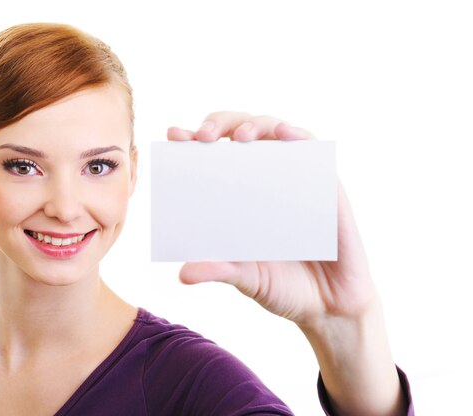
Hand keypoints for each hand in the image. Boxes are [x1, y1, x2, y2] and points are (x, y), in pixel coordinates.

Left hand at [167, 111, 375, 327]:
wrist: (330, 310)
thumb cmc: (284, 288)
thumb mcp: (245, 279)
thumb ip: (218, 271)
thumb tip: (183, 275)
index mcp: (239, 197)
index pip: (212, 157)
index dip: (193, 140)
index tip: (174, 136)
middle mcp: (265, 181)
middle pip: (240, 133)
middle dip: (220, 124)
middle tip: (204, 136)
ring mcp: (296, 179)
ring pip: (274, 132)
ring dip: (255, 124)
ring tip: (240, 136)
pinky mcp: (326, 186)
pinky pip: (313, 150)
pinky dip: (298, 135)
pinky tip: (283, 133)